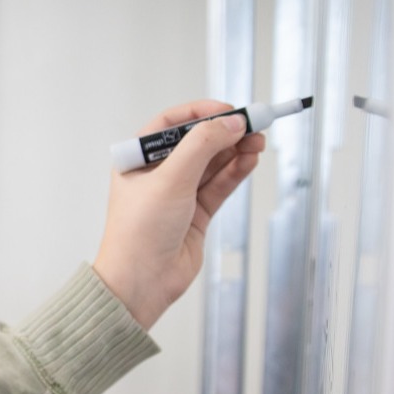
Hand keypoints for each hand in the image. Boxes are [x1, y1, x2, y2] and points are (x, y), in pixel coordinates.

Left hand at [93, 100, 265, 329]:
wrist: (141, 282)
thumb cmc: (139, 232)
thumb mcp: (171, 179)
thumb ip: (202, 146)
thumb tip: (230, 122)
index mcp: (135, 160)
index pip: (171, 124)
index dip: (201, 113)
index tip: (230, 111)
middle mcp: (155, 175)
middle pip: (196, 142)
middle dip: (225, 133)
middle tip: (254, 126)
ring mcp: (177, 195)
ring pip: (212, 164)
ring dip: (235, 152)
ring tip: (258, 142)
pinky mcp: (195, 214)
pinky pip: (219, 186)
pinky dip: (235, 172)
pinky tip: (250, 160)